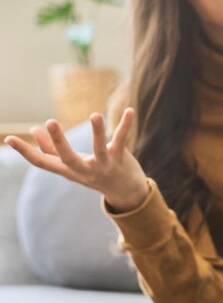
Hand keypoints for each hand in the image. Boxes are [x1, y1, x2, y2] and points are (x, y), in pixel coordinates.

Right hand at [4, 109, 149, 211]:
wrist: (127, 192)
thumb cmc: (94, 174)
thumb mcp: (73, 164)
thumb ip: (53, 149)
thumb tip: (34, 130)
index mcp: (69, 171)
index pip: (43, 163)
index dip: (25, 151)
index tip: (9, 138)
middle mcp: (85, 170)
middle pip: (69, 159)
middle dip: (58, 141)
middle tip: (49, 122)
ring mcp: (104, 165)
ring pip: (100, 149)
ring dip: (97, 132)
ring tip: (94, 115)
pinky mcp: (121, 158)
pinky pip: (122, 140)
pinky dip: (126, 125)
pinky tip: (130, 111)